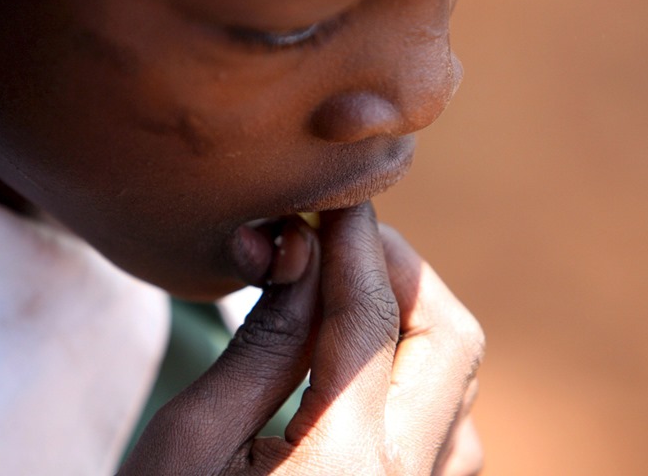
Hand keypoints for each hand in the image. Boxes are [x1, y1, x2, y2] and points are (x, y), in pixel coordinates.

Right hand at [119, 203, 484, 474]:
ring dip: (416, 318)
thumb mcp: (187, 444)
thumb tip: (303, 258)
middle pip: (451, 344)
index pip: (368, 321)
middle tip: (346, 239)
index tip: (337, 198)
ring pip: (460, 384)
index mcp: (341, 469)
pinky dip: (418, 368)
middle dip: (404, 274)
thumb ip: (257, 347)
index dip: (354, 245)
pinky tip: (368, 351)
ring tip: (352, 285)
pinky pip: (449, 426)